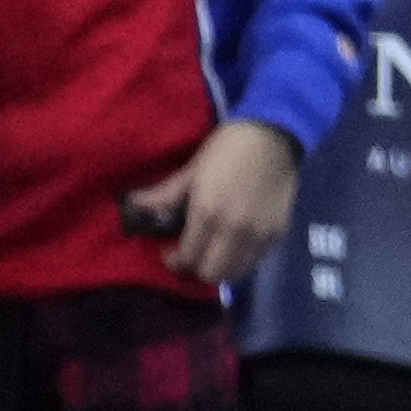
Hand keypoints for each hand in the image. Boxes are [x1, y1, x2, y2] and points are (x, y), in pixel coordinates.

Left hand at [126, 120, 300, 287]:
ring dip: (220, 267)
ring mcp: (259, 234)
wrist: (274, 136)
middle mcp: (234, 230)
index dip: (174, 260)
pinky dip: (242, 259)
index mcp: (207, 213)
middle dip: (196, 268)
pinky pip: (256, 261)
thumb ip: (164, 194)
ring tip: (213, 251)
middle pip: (211, 274)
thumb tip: (132, 205)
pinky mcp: (278, 232)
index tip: (170, 251)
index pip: (187, 258)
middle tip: (191, 254)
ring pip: (236, 273)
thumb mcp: (192, 169)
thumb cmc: (227, 148)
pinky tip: (235, 243)